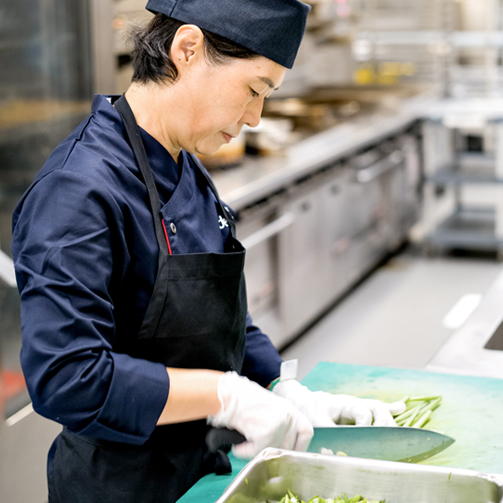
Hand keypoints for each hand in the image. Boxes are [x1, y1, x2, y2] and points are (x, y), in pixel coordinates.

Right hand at [207, 372, 312, 458]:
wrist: (229, 395)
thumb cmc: (245, 399)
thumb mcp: (271, 406)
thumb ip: (282, 421)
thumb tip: (284, 441)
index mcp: (290, 409)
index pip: (306, 432)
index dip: (300, 445)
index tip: (290, 451)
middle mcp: (288, 417)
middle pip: (288, 446)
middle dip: (272, 449)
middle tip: (257, 444)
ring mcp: (278, 426)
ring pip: (271, 451)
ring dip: (255, 449)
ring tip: (244, 439)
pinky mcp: (266, 434)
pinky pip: (255, 452)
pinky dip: (244, 451)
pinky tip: (239, 444)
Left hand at [273, 379, 405, 426]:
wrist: (298, 398)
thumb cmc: (306, 408)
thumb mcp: (315, 423)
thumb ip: (328, 436)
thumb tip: (336, 454)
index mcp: (344, 404)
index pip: (362, 412)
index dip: (366, 425)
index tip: (365, 437)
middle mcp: (353, 404)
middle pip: (376, 408)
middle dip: (385, 421)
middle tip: (388, 436)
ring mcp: (355, 406)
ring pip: (377, 408)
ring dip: (389, 418)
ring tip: (398, 431)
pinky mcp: (354, 412)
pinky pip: (373, 409)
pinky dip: (388, 408)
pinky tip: (400, 407)